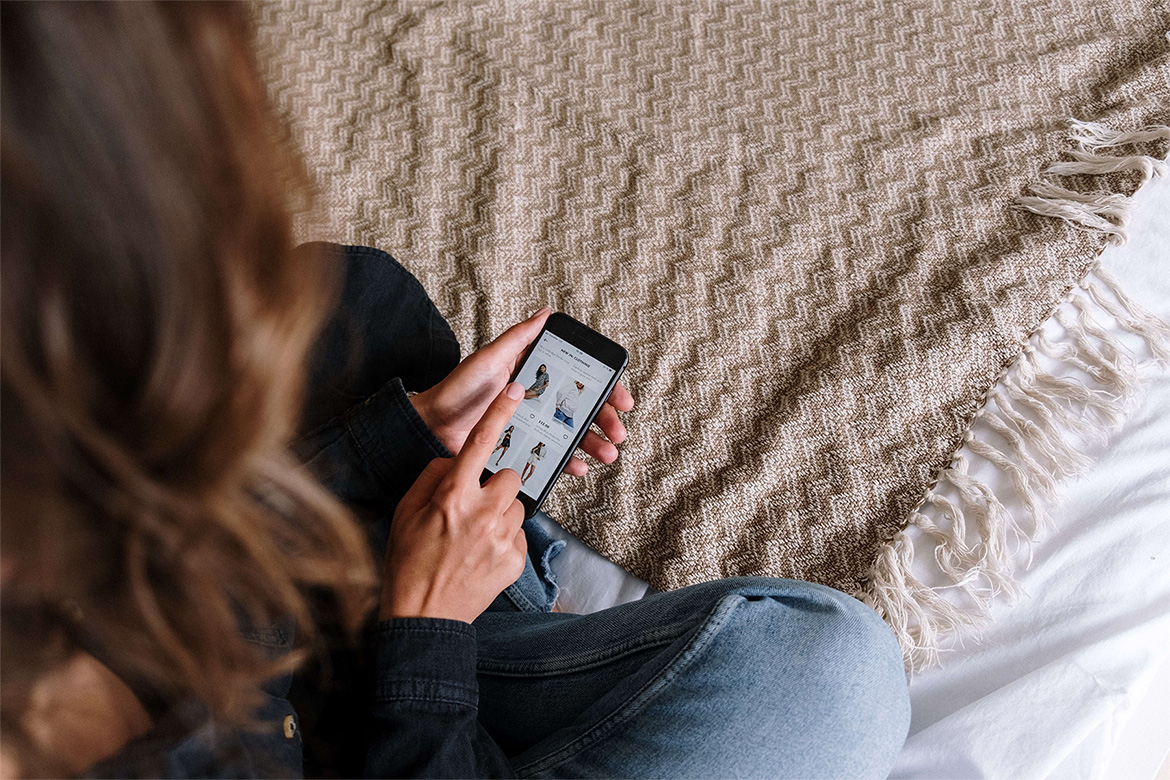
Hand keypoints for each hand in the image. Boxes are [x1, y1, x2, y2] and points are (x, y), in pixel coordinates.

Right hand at [380, 382, 528, 622]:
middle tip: (475, 506)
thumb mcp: (406, 512)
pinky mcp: (516, 560)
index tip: (516, 392)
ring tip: (474, 537)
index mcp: (452, 497)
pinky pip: (519, 535)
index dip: (499, 413)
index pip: (480, 444)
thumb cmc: (408, 563)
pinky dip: (504, 541)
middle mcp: (482, 513)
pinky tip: (481, 556)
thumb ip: (432, 478)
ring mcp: (502, 538)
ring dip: (501, 514)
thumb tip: (455, 463)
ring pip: (517, 506)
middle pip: (510, 476)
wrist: (423, 618)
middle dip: (496, 485)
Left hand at [411, 309, 634, 476]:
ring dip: (593, 443)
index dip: (605, 388)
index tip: (622, 398)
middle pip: (582, 408)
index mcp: (534, 373)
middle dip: (605, 420)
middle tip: (618, 432)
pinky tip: (578, 467)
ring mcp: (532, 424)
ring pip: (572, 433)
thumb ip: (518, 338)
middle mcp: (537, 398)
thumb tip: (545, 312)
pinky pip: (552, 455)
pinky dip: (569, 461)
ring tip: (606, 453)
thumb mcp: (489, 359)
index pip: (579, 378)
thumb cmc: (457, 389)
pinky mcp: (523, 447)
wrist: (432, 427)